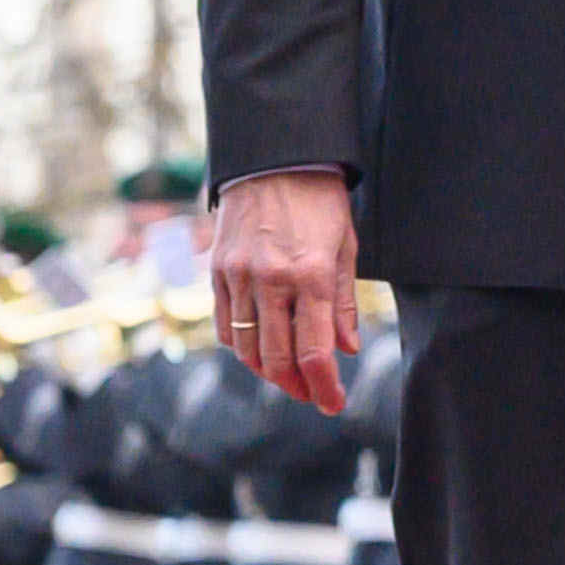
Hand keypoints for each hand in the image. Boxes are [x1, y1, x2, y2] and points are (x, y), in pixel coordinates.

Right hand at [210, 167, 359, 410]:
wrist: (274, 160)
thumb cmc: (320, 202)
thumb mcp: (346, 247)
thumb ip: (343, 303)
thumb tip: (346, 350)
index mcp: (312, 275)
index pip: (315, 351)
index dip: (324, 386)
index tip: (333, 404)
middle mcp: (272, 280)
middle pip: (276, 358)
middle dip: (296, 386)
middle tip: (312, 394)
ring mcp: (239, 276)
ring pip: (247, 347)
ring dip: (268, 371)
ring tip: (289, 376)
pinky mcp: (217, 271)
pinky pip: (225, 325)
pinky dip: (243, 346)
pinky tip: (261, 349)